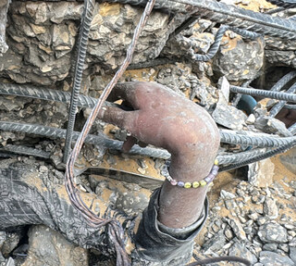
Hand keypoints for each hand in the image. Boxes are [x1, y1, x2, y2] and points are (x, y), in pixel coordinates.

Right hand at [98, 82, 219, 227]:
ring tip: (132, 146)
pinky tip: (147, 143)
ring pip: (144, 113)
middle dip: (123, 120)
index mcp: (141, 89)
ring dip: (134, 128)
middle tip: (118, 134)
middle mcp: (154, 90)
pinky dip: (148, 128)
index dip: (108, 100)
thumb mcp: (131, 124)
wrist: (195, 136)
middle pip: (131, 103)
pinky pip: (156, 117)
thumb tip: (100, 110)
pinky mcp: (176, 110)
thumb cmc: (161, 127)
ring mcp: (166, 99)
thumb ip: (113, 116)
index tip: (102, 110)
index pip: (119, 89)